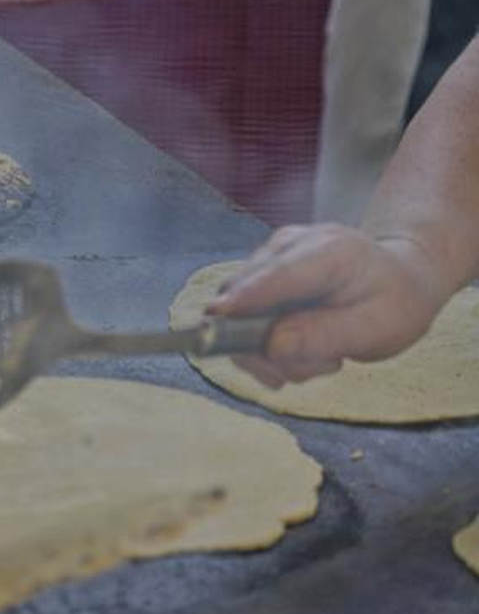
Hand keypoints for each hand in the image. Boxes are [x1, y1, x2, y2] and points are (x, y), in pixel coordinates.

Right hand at [204, 224, 450, 387]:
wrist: (397, 278)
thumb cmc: (394, 302)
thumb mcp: (379, 328)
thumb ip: (325, 336)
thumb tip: (271, 347)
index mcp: (329, 250)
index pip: (278, 275)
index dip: (246, 297)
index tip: (217, 318)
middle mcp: (289, 245)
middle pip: (244, 296)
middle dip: (265, 346)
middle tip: (320, 367)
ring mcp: (268, 258)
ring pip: (237, 311)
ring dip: (270, 351)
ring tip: (321, 358)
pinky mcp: (257, 276)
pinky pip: (241, 317)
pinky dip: (266, 345)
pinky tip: (304, 348)